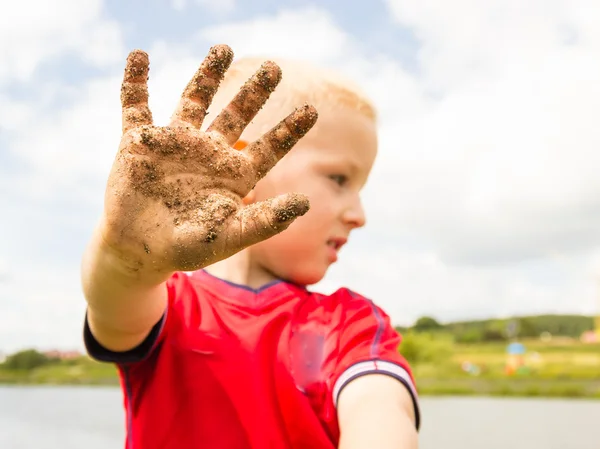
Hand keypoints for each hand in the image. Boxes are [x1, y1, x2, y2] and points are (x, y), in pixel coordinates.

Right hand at [100, 44, 317, 277]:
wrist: (138, 252)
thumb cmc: (186, 248)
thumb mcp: (230, 235)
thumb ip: (266, 220)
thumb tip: (306, 203)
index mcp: (233, 174)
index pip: (269, 147)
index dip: (290, 129)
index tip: (312, 110)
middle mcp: (208, 153)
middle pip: (237, 113)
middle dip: (255, 91)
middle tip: (274, 67)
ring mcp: (174, 144)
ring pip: (195, 99)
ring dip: (208, 74)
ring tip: (224, 48)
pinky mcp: (138, 143)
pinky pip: (135, 105)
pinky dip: (135, 83)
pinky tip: (139, 56)